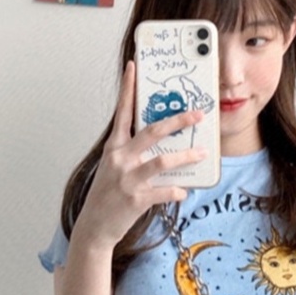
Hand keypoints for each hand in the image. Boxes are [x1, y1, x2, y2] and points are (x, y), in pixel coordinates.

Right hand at [75, 61, 206, 247]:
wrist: (94, 227)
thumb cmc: (106, 196)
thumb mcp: (113, 168)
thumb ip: (132, 153)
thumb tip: (160, 143)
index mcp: (113, 148)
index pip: (122, 112)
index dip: (128, 88)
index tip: (134, 66)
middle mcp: (120, 159)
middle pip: (152, 132)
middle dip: (177, 120)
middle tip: (197, 114)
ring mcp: (128, 179)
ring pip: (163, 161)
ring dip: (186, 156)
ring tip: (201, 153)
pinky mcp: (136, 199)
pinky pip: (165, 191)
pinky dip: (177, 191)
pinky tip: (183, 191)